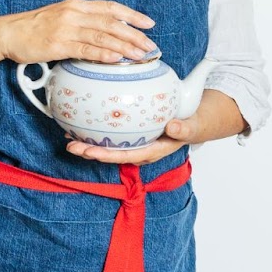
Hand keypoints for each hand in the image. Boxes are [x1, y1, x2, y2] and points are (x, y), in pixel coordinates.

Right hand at [0, 0, 158, 65]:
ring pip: (102, 36)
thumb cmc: (34, 27)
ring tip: (139, 55)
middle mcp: (73, 14)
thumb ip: (81, 22)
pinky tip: (116, 59)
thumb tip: (105, 33)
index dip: (132, 15)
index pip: (110, 7)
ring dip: (124, 46)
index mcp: (76, 5)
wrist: (8, 33)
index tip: (148, 23)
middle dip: (134, 34)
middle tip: (150, 45)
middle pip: (111, 22)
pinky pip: (85, 49)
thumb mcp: (60, 16)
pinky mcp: (58, 44)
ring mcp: (66, 28)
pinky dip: (103, 54)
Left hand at [64, 87, 245, 164]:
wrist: (202, 116)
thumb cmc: (197, 120)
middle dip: (93, 152)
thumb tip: (172, 128)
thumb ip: (186, 128)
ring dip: (90, 143)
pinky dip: (98, 128)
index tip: (92, 152)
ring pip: (111, 144)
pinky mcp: (135, 129)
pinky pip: (114, 131)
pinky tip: (81, 121)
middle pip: (115, 153)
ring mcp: (139, 139)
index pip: (130, 155)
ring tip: (68, 138)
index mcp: (157, 148)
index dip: (110, 155)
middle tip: (71, 147)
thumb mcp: (196, 124)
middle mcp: (145, 146)